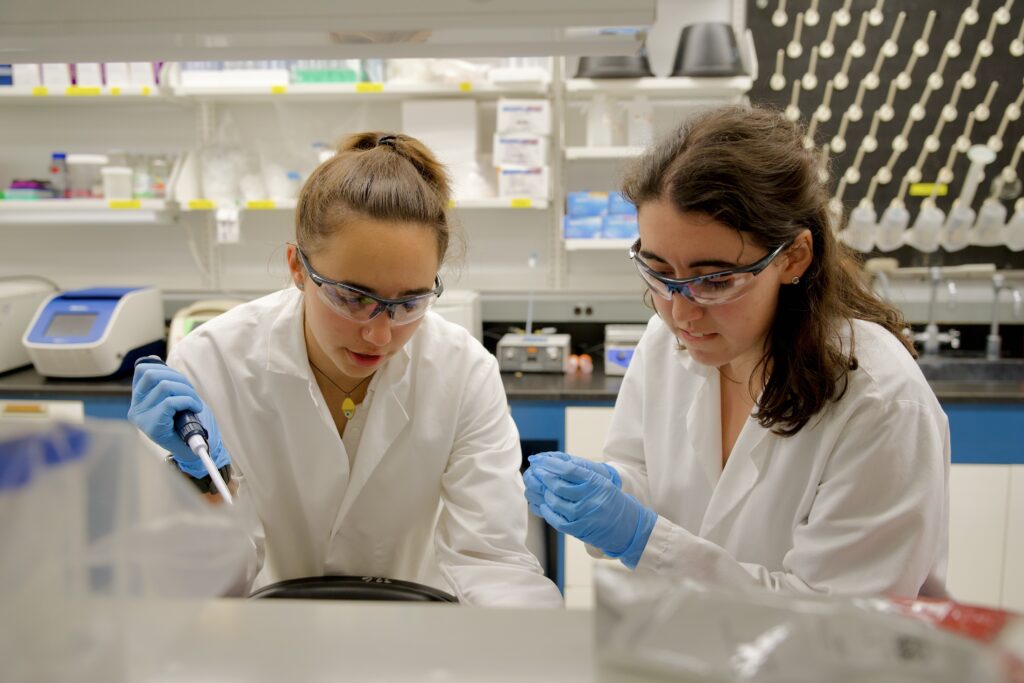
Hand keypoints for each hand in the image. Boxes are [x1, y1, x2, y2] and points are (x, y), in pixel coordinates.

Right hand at [128, 363, 229, 478]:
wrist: (190, 450)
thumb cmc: (184, 422)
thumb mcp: (171, 399)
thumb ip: (163, 383)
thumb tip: (154, 360)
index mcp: (138, 399)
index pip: (143, 369)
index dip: (165, 368)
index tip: (179, 381)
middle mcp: (135, 408)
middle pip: (153, 374)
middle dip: (179, 379)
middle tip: (191, 394)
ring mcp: (142, 418)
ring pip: (164, 386)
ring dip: (187, 391)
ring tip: (194, 403)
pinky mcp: (152, 426)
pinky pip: (171, 402)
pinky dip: (188, 401)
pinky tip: (195, 408)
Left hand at [532, 455, 656, 568]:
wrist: (627, 527)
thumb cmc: (611, 501)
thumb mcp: (601, 482)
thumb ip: (580, 473)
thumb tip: (553, 463)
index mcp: (596, 482)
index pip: (568, 470)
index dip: (550, 463)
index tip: (538, 459)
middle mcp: (590, 498)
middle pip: (558, 485)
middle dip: (542, 477)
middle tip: (534, 471)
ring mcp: (583, 515)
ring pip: (555, 502)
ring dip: (543, 493)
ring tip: (538, 487)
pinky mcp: (578, 529)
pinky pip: (556, 519)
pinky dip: (546, 510)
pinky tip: (543, 504)